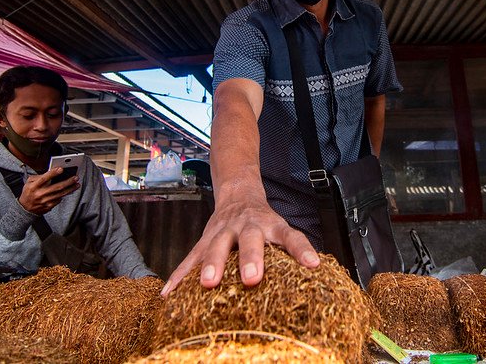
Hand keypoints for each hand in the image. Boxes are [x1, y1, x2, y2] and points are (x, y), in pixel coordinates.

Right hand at [18, 167, 79, 214]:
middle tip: (75, 177)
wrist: (25, 209)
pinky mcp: (49, 206)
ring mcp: (45, 201)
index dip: (53, 173)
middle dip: (68, 182)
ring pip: (61, 194)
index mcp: (34, 187)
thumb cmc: (28, 193)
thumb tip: (51, 172)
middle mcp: (40, 194)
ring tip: (77, 184)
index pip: (44, 179)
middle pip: (56, 187)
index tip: (61, 169)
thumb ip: (39, 177)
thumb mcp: (29, 183)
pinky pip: (59, 199)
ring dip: (70, 189)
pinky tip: (69, 190)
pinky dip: (65, 194)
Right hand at [161, 192, 319, 296]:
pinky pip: (190, 258)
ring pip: (217, 246)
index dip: (302, 250)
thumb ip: (292, 249)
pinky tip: (169, 294)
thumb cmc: (264, 221)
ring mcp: (224, 231)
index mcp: (272, 226)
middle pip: (250, 239)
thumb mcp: (279, 229)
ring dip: (212, 264)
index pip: (291, 237)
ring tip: (208, 283)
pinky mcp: (205, 239)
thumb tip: (316, 273)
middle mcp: (248, 226)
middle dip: (250, 258)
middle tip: (252, 278)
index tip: (313, 264)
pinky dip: (179, 276)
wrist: (238, 192)